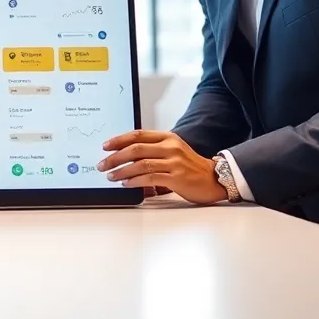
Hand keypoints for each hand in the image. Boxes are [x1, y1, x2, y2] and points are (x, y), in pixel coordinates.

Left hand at [97, 130, 226, 204]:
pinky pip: (150, 178)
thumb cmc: (190, 166)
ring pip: (141, 164)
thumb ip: (153, 150)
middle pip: (136, 148)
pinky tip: (126, 184)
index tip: (105, 146)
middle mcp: (170, 147)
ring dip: (122, 170)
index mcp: (168, 137)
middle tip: (102, 164)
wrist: (215, 178)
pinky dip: (134, 181)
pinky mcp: (177, 178)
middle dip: (115, 157)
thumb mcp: (173, 151)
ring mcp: (174, 162)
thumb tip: (125, 155)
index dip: (119, 140)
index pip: (138, 134)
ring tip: (111, 176)